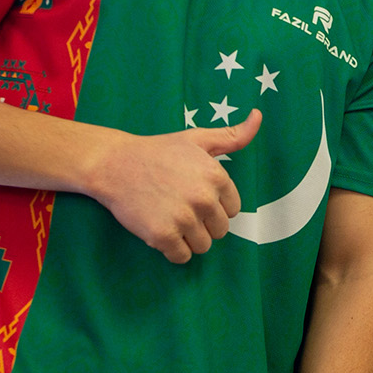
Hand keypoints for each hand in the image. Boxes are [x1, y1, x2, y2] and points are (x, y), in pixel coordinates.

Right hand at [85, 110, 261, 262]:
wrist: (115, 164)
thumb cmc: (158, 151)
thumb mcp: (198, 139)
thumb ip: (233, 135)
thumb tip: (258, 116)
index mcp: (217, 177)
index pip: (232, 210)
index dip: (214, 206)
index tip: (194, 196)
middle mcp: (204, 199)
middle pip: (220, 231)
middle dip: (203, 224)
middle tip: (179, 207)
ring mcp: (183, 219)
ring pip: (203, 246)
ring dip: (188, 239)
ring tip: (170, 218)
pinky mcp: (162, 235)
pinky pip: (181, 257)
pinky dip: (172, 250)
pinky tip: (161, 231)